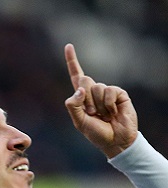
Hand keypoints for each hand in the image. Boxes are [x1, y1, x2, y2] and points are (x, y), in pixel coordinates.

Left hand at [64, 43, 137, 157]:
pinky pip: (109, 91)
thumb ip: (74, 106)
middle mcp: (94, 92)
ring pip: (96, 87)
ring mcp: (106, 92)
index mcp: (82, 97)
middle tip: (93, 113)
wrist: (116, 141)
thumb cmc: (97, 133)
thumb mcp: (79, 122)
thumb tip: (80, 89)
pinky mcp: (119, 93)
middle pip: (84, 80)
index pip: (76, 76)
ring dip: (98, 105)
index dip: (72, 61)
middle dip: (86, 99)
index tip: (68, 46)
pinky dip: (108, 104)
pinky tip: (113, 112)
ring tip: (104, 116)